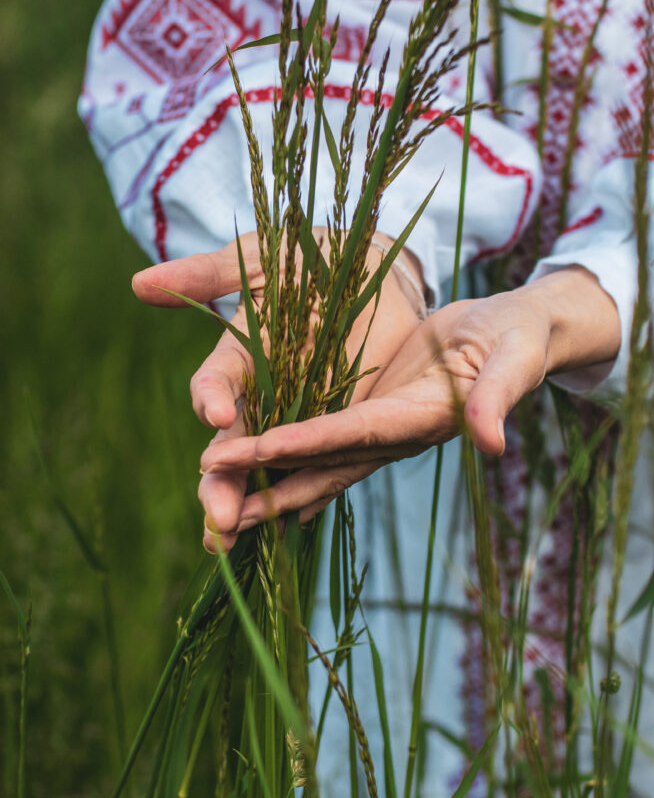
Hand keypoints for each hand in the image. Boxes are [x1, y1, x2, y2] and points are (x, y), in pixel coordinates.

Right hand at [132, 229, 426, 550]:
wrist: (369, 267)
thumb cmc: (305, 259)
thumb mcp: (258, 259)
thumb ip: (206, 276)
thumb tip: (139, 283)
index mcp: (239, 358)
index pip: (214, 386)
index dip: (211, 399)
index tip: (217, 414)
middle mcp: (264, 397)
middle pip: (234, 448)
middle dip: (221, 483)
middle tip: (217, 519)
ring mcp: (302, 416)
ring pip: (270, 470)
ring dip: (252, 506)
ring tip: (233, 538)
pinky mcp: (342, 426)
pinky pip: (321, 466)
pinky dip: (306, 496)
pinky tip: (295, 524)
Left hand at [199, 266, 620, 526]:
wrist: (516, 338)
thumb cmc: (516, 338)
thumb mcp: (511, 359)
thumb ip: (496, 397)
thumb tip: (491, 442)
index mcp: (424, 420)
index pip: (356, 435)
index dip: (307, 444)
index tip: (258, 449)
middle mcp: (398, 437)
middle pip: (327, 464)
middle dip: (272, 481)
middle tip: (215, 499)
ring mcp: (386, 433)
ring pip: (320, 464)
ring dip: (272, 482)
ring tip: (220, 500)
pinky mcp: (379, 418)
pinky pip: (329, 447)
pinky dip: (294, 464)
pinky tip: (263, 478)